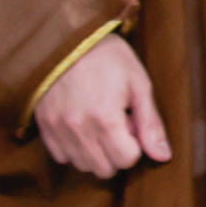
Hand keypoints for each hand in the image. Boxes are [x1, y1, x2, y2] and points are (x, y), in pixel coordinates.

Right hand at [29, 38, 169, 180]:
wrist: (65, 37)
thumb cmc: (108, 57)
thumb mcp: (138, 84)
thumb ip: (151, 123)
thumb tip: (162, 156)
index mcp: (105, 118)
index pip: (127, 160)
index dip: (135, 145)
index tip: (131, 124)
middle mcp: (78, 128)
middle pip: (104, 169)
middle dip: (116, 153)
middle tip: (117, 126)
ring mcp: (57, 128)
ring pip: (81, 165)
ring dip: (95, 153)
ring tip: (97, 126)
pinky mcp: (43, 125)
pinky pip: (60, 156)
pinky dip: (73, 149)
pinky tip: (80, 128)